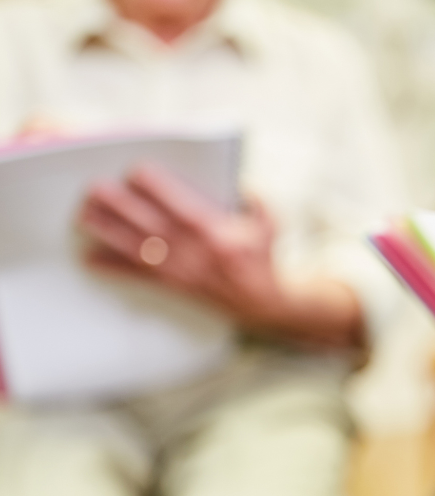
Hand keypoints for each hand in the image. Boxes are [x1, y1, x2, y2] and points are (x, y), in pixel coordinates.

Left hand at [77, 165, 363, 347]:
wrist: (261, 303)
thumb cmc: (263, 258)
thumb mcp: (269, 223)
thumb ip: (254, 198)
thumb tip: (235, 180)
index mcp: (214, 231)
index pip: (177, 203)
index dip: (155, 185)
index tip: (137, 170)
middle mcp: (192, 251)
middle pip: (148, 223)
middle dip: (120, 205)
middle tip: (95, 187)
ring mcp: (180, 270)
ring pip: (135, 248)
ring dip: (107, 231)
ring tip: (84, 214)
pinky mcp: (173, 285)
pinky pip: (137, 276)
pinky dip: (112, 269)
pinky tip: (90, 258)